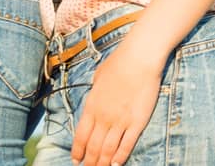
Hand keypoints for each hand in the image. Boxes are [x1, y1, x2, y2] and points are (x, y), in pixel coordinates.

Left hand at [72, 38, 164, 165]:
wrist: (138, 59)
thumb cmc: (118, 64)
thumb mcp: (98, 77)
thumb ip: (95, 93)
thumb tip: (94, 98)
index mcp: (91, 106)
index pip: (80, 135)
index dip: (77, 150)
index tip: (75, 160)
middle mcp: (103, 117)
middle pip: (93, 146)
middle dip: (89, 161)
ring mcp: (120, 121)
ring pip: (108, 150)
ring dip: (102, 163)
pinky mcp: (137, 123)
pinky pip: (127, 145)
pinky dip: (120, 157)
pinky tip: (116, 165)